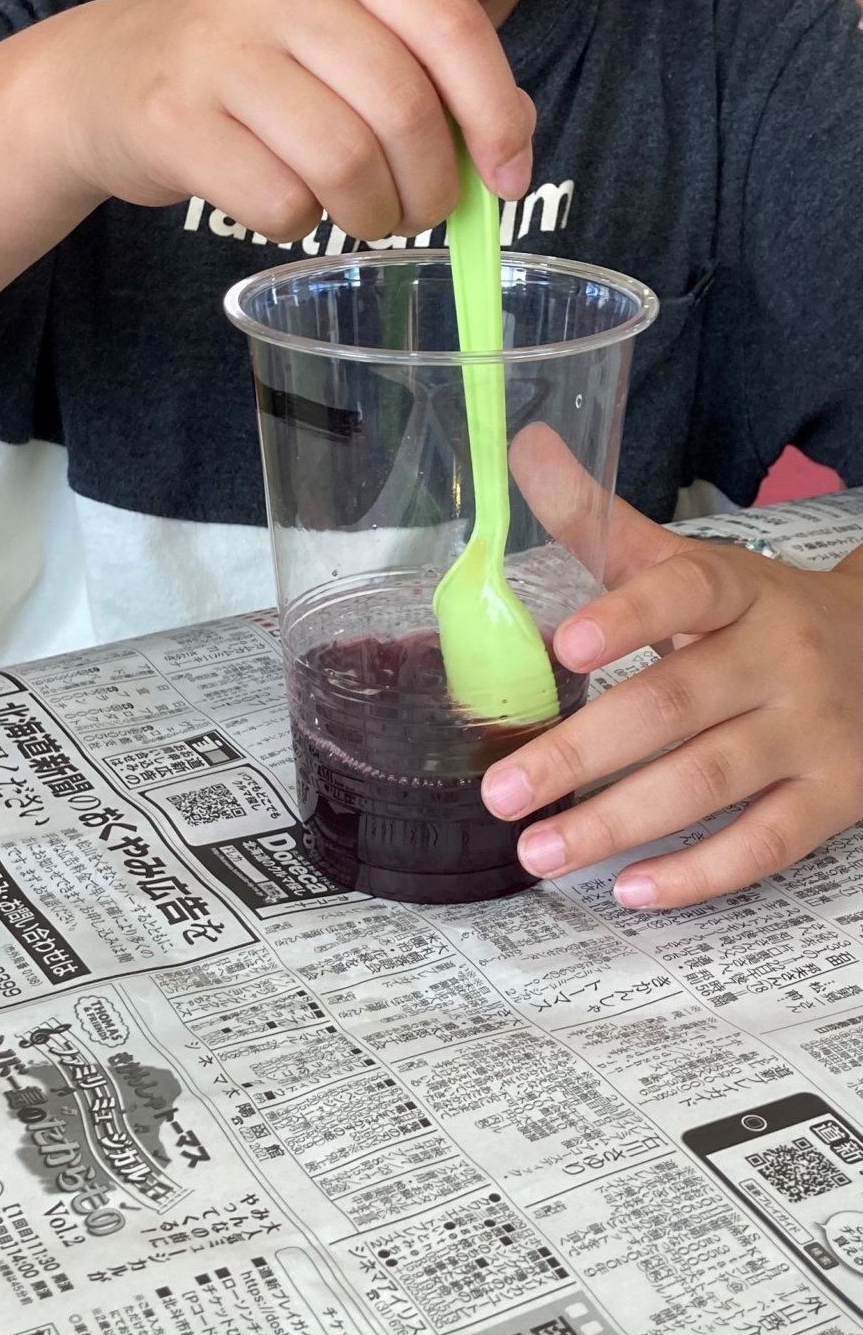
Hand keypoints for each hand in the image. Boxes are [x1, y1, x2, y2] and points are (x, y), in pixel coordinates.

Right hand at [55, 0, 534, 244]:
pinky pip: (279, 199)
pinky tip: (285, 203)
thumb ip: (423, 66)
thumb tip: (509, 143)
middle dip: (432, 185)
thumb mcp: (335, 28)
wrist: (102, 75)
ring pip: (345, 161)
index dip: (495, 111)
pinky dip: (299, 222)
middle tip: (422, 213)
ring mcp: (216, 44)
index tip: (510, 176)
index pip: (450, 22)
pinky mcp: (172, 116)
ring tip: (364, 215)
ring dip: (373, 213)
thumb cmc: (245, 60)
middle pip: (402, 106)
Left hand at [481, 501, 862, 908]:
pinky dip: (698, 873)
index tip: (566, 647)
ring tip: (539, 851)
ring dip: (619, 824)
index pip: (687, 592)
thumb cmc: (759, 616)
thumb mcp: (694, 565)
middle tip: (504, 790)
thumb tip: (522, 446)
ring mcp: (813, 732)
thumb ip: (602, 522)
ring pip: (709, 782)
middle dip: (584, 753)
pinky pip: (764, 844)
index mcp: (741, 591)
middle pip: (676, 705)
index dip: (629, 617)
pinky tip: (632, 889)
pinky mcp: (835, 798)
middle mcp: (780, 658)